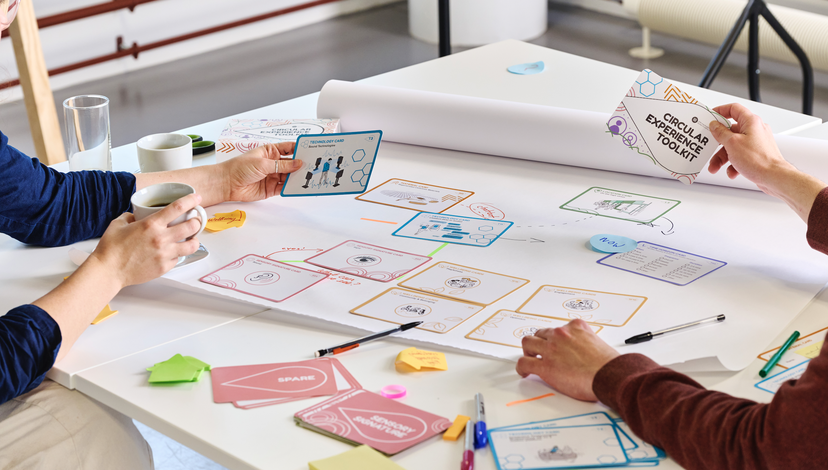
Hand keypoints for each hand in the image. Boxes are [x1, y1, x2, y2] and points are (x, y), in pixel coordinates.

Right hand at [88, 194, 202, 287]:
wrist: (108, 271)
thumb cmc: (111, 249)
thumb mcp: (118, 224)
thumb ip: (130, 217)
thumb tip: (135, 216)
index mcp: (151, 224)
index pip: (178, 207)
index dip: (191, 200)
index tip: (196, 198)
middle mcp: (161, 238)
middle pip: (192, 226)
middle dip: (196, 221)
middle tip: (194, 221)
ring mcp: (164, 254)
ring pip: (192, 245)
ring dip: (194, 240)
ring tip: (191, 239)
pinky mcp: (164, 267)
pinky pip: (178, 259)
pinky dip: (178, 254)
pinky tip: (172, 253)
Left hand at [220, 143, 302, 202]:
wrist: (227, 184)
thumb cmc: (239, 168)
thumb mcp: (263, 163)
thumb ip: (282, 165)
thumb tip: (298, 163)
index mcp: (270, 152)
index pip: (288, 148)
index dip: (299, 149)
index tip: (310, 150)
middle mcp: (273, 163)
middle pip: (291, 163)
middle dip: (301, 165)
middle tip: (312, 166)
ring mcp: (273, 176)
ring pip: (289, 176)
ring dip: (297, 177)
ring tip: (307, 178)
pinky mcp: (271, 188)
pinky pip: (284, 187)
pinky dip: (291, 188)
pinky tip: (297, 187)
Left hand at [516, 319, 618, 401]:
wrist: (610, 376)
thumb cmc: (609, 365)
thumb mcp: (600, 343)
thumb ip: (588, 343)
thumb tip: (586, 353)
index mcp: (576, 327)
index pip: (560, 328)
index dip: (555, 338)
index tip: (555, 344)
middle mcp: (561, 334)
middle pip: (541, 333)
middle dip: (540, 342)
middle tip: (540, 351)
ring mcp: (551, 349)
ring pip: (528, 342)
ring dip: (528, 351)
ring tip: (530, 358)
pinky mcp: (545, 366)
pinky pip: (524, 363)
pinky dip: (522, 367)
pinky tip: (524, 372)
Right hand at [707, 103, 795, 197]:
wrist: (773, 177)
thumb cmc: (759, 160)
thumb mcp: (732, 143)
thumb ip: (720, 133)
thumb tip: (714, 126)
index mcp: (751, 122)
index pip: (733, 109)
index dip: (720, 111)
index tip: (711, 116)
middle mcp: (755, 130)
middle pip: (730, 132)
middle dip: (718, 144)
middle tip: (710, 147)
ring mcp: (756, 142)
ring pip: (733, 146)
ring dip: (722, 157)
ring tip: (716, 166)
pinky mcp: (756, 154)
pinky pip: (740, 155)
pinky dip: (733, 163)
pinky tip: (732, 171)